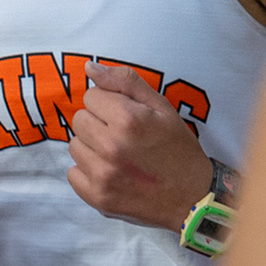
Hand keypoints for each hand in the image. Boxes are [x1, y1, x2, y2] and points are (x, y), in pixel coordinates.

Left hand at [67, 60, 213, 230]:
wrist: (193, 197)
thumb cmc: (178, 148)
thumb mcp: (161, 107)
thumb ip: (125, 82)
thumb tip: (89, 67)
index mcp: (128, 120)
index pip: (91, 96)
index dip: (109, 103)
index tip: (125, 116)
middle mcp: (112, 147)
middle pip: (79, 120)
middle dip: (98, 123)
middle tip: (122, 136)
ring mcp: (103, 175)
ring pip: (74, 145)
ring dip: (91, 147)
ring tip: (117, 154)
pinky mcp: (98, 198)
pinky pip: (73, 174)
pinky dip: (88, 172)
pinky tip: (111, 172)